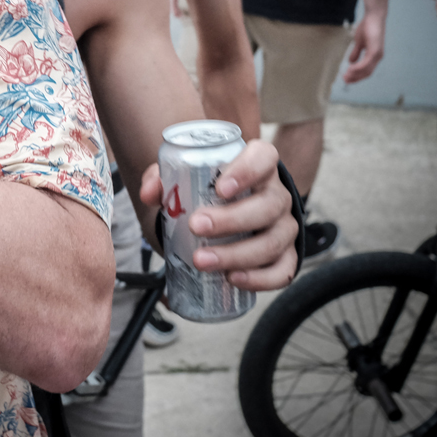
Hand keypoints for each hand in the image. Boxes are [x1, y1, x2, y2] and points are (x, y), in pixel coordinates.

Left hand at [140, 139, 297, 290]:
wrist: (225, 217)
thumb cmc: (206, 192)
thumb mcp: (182, 178)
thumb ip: (163, 180)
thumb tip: (150, 193)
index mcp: (258, 166)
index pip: (264, 157)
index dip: (247, 170)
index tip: (220, 188)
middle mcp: (277, 195)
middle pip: (268, 206)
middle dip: (232, 219)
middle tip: (196, 227)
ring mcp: (285, 227)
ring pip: (273, 241)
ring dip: (237, 254)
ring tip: (201, 260)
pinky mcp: (286, 256)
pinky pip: (283, 270)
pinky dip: (259, 278)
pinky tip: (232, 279)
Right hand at [342, 9, 384, 83]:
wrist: (374, 17)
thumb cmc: (367, 27)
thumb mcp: (359, 42)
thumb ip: (356, 52)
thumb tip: (351, 62)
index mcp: (374, 56)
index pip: (366, 71)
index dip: (357, 76)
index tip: (346, 78)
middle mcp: (378, 57)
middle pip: (367, 73)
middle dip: (355, 78)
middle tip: (344, 80)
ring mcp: (377, 54)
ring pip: (366, 70)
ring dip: (355, 74)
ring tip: (345, 76)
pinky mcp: (375, 50)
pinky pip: (366, 63)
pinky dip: (358, 67)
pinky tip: (350, 68)